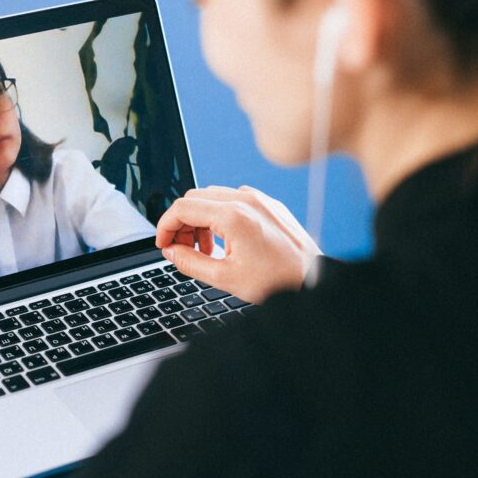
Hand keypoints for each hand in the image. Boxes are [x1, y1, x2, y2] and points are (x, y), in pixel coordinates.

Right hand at [156, 186, 321, 303]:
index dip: (165, 227)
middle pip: (194, 198)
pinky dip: (220, 216)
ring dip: (200, 220)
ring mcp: (259, 199)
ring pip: (213, 197)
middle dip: (182, 223)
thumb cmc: (277, 280)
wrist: (314, 279)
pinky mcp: (269, 203)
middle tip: (183, 250)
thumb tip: (171, 252)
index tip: (163, 245)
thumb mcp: (225, 277)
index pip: (182, 208)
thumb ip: (190, 262)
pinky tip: (226, 242)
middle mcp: (245, 200)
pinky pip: (234, 200)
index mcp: (232, 215)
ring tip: (206, 251)